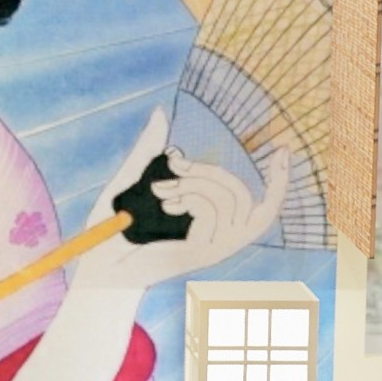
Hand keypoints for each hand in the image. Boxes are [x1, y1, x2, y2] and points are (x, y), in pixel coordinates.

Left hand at [77, 106, 289, 291]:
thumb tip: (160, 112)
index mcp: (215, 225)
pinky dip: (190, 198)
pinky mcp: (201, 254)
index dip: (279, 181)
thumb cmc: (115, 230)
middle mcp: (221, 240)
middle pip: (241, 194)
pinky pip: (211, 212)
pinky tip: (165, 204)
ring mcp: (213, 249)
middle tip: (175, 163)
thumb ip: (148, 150)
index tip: (283, 150)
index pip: (263, 206)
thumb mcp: (132, 182)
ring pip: (227, 199)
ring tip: (161, 191)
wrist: (98, 268)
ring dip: (195, 183)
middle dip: (210, 170)